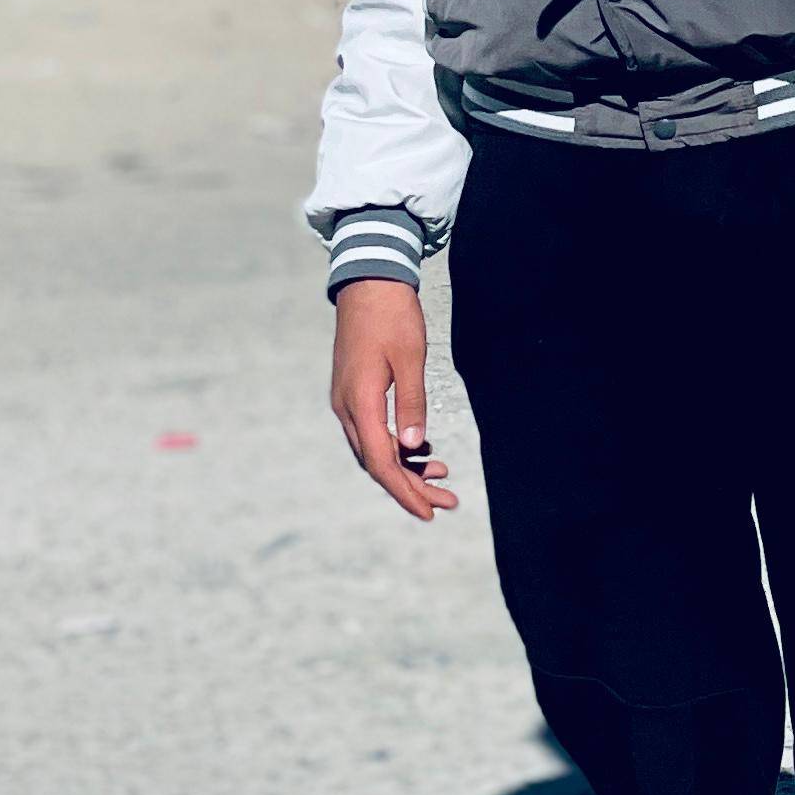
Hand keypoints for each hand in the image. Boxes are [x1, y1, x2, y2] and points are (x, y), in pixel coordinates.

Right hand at [329, 281, 458, 522]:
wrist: (367, 281)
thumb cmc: (392, 316)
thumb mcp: (409, 358)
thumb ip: (412, 404)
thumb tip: (414, 446)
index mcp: (359, 403)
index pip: (381, 462)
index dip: (405, 491)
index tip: (429, 512)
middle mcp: (347, 407)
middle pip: (377, 462)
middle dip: (411, 486)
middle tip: (447, 502)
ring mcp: (347, 400)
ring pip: (374, 449)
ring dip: (405, 467)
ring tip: (441, 475)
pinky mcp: (354, 392)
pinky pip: (373, 431)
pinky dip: (397, 446)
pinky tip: (422, 450)